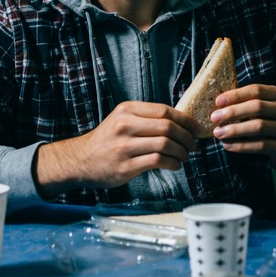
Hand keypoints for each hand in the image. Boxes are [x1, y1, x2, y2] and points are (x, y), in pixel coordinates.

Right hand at [34, 101, 197, 194]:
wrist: (80, 160)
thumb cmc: (107, 140)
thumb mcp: (122, 120)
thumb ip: (146, 118)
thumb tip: (182, 122)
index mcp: (127, 110)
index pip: (164, 111)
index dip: (185, 120)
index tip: (195, 128)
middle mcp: (125, 125)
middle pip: (168, 127)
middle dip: (186, 137)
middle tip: (193, 145)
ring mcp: (124, 146)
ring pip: (165, 144)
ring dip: (182, 152)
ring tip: (185, 156)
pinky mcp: (126, 166)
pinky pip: (158, 161)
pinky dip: (173, 163)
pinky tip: (175, 165)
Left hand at [206, 84, 275, 192]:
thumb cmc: (274, 124)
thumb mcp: (267, 109)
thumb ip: (249, 104)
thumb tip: (219, 105)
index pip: (256, 90)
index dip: (236, 95)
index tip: (218, 102)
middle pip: (257, 107)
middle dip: (233, 112)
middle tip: (214, 118)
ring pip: (259, 127)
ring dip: (235, 130)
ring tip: (218, 133)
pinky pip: (261, 146)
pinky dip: (242, 146)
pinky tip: (228, 146)